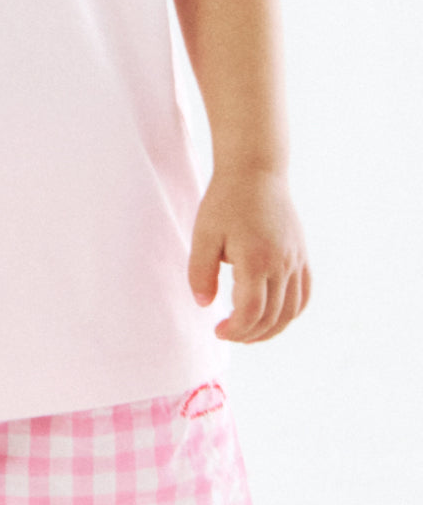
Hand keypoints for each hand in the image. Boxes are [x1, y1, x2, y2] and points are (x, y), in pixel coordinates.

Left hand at [188, 168, 310, 342]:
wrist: (256, 170)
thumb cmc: (225, 200)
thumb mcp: (204, 233)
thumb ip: (200, 271)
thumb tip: (204, 305)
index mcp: (255, 260)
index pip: (251, 313)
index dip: (235, 330)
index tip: (218, 330)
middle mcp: (281, 264)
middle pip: (272, 317)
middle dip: (250, 334)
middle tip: (229, 333)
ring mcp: (296, 260)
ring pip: (291, 311)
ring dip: (272, 329)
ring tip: (249, 332)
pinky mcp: (302, 255)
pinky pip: (304, 294)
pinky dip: (292, 313)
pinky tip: (275, 316)